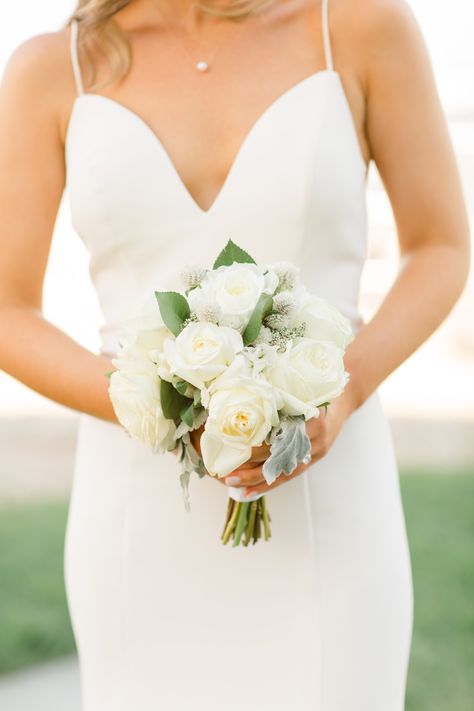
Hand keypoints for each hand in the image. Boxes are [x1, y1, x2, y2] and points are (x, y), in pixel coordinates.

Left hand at [223, 392, 355, 497]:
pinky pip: (291, 474)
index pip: (281, 436)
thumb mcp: (300, 389)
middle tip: (227, 474)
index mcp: (311, 416)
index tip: (235, 451)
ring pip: (285, 471)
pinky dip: (270, 483)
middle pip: (281, 457)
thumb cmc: (316, 389)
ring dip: (258, 480)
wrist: (344, 398)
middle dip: (252, 468)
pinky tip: (251, 491)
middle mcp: (316, 436)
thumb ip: (279, 397)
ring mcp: (317, 449)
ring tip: (235, 485)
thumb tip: (243, 399)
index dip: (258, 446)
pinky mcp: (315, 457)